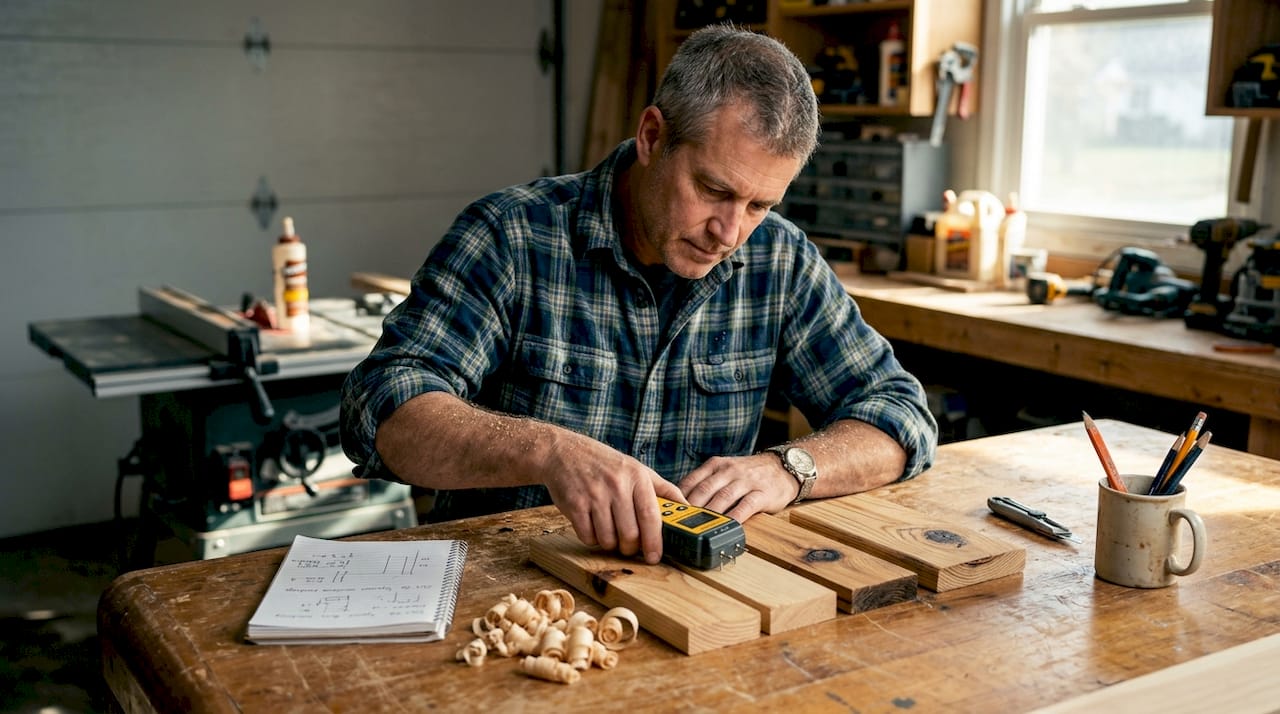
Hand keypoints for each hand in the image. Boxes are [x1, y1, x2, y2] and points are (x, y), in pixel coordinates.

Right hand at [541, 433, 684, 564]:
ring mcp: (594, 495)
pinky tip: (593, 525)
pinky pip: (588, 537)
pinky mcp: (574, 505)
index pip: (650, 516)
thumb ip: (663, 488)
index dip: (654, 541)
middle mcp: (616, 485)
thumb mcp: (637, 468)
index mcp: (637, 476)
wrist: (564, 452)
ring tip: (610, 532)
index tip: (655, 556)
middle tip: (629, 546)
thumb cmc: (605, 464)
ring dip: (610, 544)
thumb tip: (688, 507)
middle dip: (630, 548)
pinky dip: (592, 538)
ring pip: (608, 539)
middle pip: (630, 534)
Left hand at [677, 453, 795, 522]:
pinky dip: (735, 517)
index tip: (669, 511)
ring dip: (709, 514)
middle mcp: (729, 471)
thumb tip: (680, 503)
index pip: (692, 480)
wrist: (783, 467)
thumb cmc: (748, 474)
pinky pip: (745, 506)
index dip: (678, 496)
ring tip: (697, 528)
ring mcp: (746, 481)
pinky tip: (726, 527)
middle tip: (678, 524)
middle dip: (690, 507)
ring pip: (723, 497)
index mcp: (716, 465)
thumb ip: (706, 482)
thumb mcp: (725, 470)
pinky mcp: (762, 493)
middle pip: (704, 489)